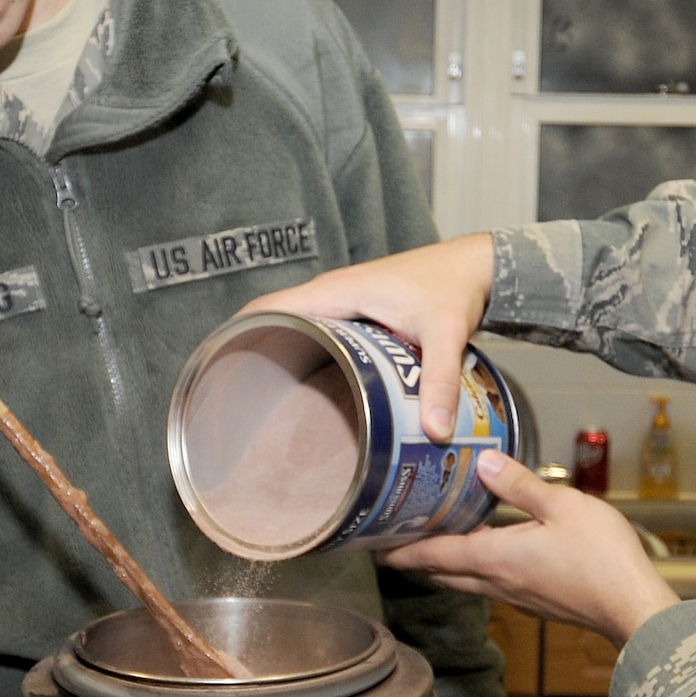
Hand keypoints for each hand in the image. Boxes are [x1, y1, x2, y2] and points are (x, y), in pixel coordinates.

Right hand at [249, 233, 494, 440]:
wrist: (479, 265)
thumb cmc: (456, 286)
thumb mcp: (446, 335)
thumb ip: (440, 382)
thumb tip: (434, 431)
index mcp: (336, 292)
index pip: (266, 308)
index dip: (236, 335)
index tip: (216, 370)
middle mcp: (334, 295)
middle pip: (276, 323)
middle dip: (255, 355)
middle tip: (239, 403)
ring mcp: (346, 304)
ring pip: (300, 331)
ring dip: (283, 357)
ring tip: (267, 404)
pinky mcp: (362, 314)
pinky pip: (323, 334)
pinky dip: (312, 356)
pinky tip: (315, 390)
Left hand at [386, 452, 679, 647]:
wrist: (632, 607)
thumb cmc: (601, 557)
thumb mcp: (562, 506)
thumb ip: (520, 485)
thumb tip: (484, 462)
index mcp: (495, 558)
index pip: (433, 555)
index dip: (401, 550)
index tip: (373, 545)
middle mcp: (497, 582)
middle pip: (442, 573)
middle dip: (414, 559)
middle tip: (392, 542)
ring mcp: (516, 596)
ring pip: (464, 581)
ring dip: (442, 565)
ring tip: (431, 544)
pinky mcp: (535, 601)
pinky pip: (490, 585)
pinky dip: (472, 570)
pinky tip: (484, 555)